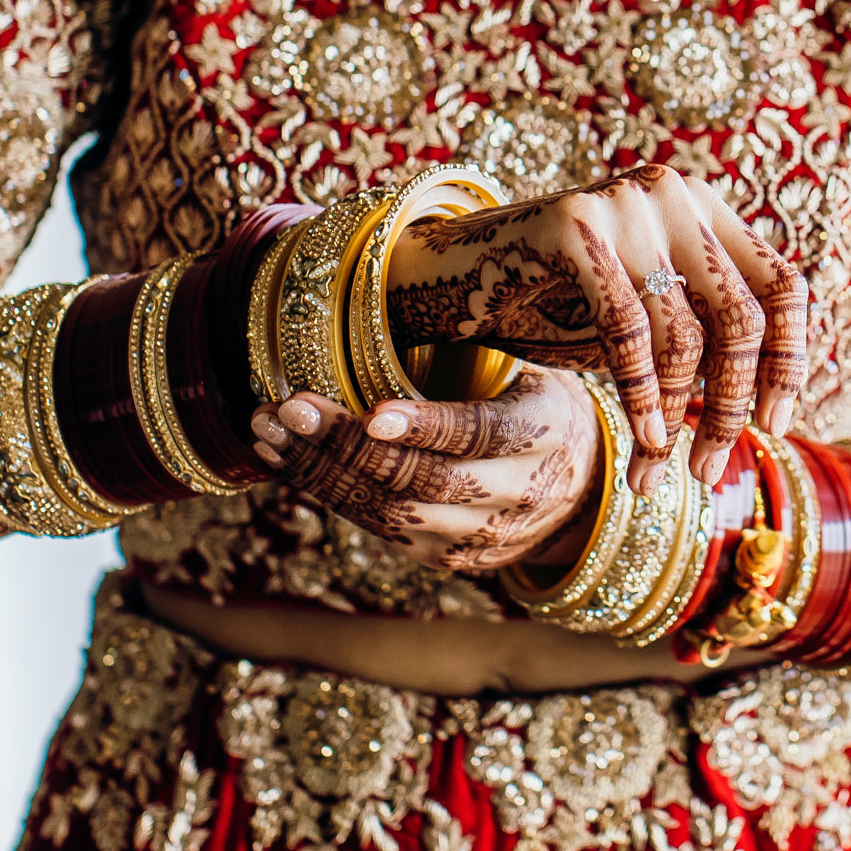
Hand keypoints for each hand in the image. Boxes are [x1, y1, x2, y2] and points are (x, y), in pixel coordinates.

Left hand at [248, 366, 600, 572]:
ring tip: (267, 434)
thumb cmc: (543, 406)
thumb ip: (486, 348)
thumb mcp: (537, 369)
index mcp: (544, 434)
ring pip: (393, 513)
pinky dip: (332, 495)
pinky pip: (383, 531)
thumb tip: (405, 291)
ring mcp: (482, 535)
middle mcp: (518, 494)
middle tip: (286, 409)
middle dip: (348, 446)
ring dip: (322, 473)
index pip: (480, 435)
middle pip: (424, 480)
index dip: (426, 427)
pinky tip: (290, 461)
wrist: (584, 493)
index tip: (373, 412)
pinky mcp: (452, 558)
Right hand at [384, 164, 808, 494]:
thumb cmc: (556, 305)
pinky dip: (640, 396)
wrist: (453, 272)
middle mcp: (674, 194)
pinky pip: (629, 331)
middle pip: (742, 318)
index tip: (775, 425)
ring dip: (674, 418)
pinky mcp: (575, 226)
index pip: (783, 286)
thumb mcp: (645, 317)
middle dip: (728, 405)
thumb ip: (700, 340)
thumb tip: (761, 414)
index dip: (787, 362)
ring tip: (656, 470)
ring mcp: (626, 203)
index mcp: (704, 209)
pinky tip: (641, 439)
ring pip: (686, 337)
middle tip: (709, 467)